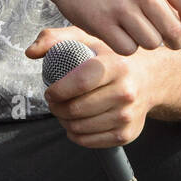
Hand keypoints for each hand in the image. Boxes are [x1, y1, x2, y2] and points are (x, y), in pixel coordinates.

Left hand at [26, 25, 154, 148]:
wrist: (150, 78)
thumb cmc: (111, 57)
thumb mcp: (87, 39)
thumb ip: (55, 39)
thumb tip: (31, 52)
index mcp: (115, 66)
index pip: (79, 83)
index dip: (57, 91)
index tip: (50, 91)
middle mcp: (125, 91)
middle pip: (75, 109)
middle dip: (56, 108)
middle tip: (54, 101)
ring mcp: (127, 115)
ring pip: (79, 128)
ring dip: (63, 122)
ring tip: (64, 110)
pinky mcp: (127, 134)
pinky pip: (89, 141)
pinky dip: (75, 134)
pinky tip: (76, 122)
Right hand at [41, 0, 180, 56]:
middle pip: (174, 32)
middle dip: (175, 42)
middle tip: (170, 44)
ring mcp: (121, 7)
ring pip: (152, 43)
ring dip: (146, 42)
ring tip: (135, 31)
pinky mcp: (102, 23)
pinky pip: (128, 48)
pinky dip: (125, 46)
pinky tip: (117, 34)